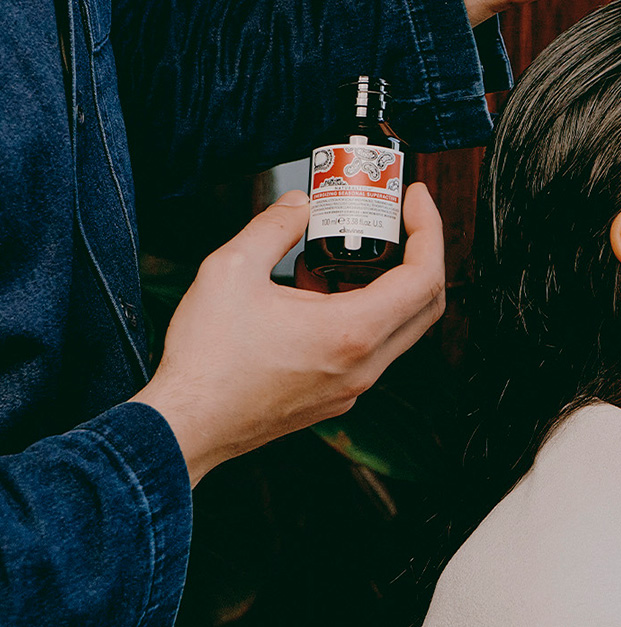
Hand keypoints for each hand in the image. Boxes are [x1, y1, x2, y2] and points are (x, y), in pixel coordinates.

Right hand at [130, 184, 445, 485]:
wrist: (185, 427)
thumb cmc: (207, 360)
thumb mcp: (231, 269)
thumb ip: (273, 226)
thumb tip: (299, 204)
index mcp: (352, 332)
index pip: (425, 276)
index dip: (429, 228)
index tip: (414, 199)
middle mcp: (364, 364)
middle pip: (427, 303)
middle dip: (421, 252)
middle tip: (398, 219)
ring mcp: (353, 386)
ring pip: (399, 327)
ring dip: (387, 283)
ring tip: (345, 250)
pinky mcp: (336, 396)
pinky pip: (370, 347)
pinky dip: (363, 311)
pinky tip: (317, 290)